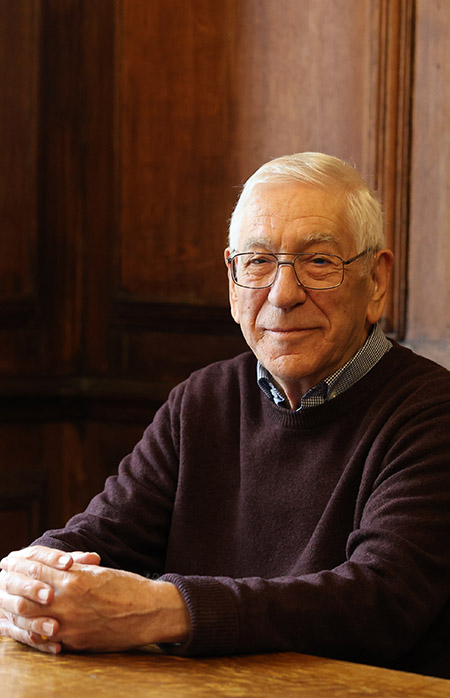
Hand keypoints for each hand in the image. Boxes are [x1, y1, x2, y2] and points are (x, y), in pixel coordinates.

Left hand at [0, 547, 189, 652]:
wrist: (150, 611)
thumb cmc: (127, 587)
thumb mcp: (98, 572)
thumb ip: (74, 571)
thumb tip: (53, 569)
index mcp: (75, 579)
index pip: (36, 570)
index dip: (20, 565)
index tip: (9, 561)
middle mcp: (69, 601)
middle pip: (26, 597)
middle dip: (11, 589)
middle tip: (1, 583)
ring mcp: (71, 625)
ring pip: (32, 620)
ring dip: (18, 613)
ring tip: (9, 607)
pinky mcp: (77, 643)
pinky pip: (47, 640)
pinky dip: (36, 633)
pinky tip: (31, 629)